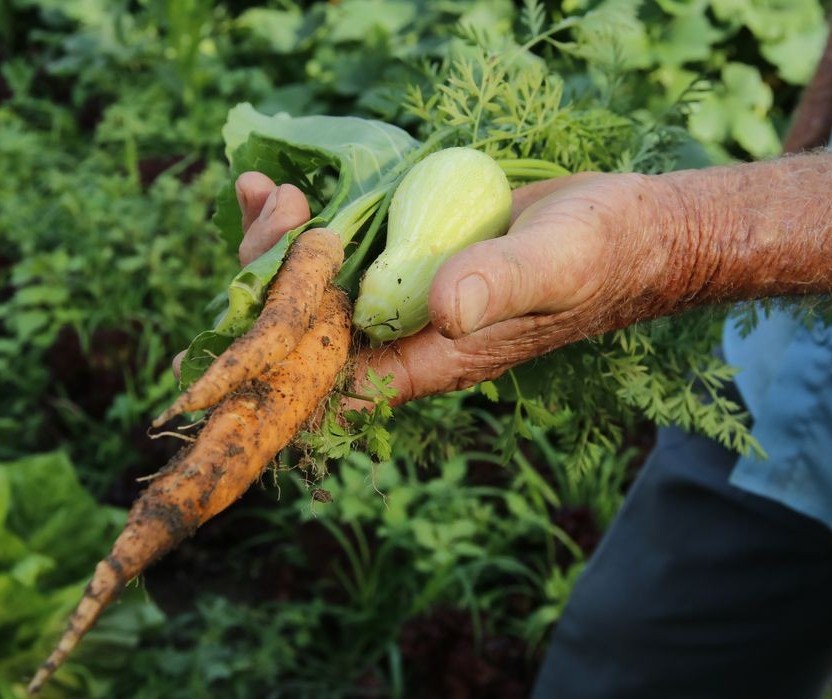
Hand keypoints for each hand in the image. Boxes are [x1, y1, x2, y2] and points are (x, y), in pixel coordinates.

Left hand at [234, 169, 685, 405]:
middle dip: (270, 275)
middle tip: (279, 207)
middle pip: (307, 329)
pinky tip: (280, 186)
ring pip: (312, 287)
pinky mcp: (405, 255)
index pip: (334, 380)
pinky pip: (338, 249)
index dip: (285, 345)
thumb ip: (505, 285)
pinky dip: (302, 222)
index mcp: (434, 359)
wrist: (624, 228)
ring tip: (267, 189)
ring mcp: (401, 294)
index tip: (274, 280)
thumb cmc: (601, 251)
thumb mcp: (560, 263)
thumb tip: (445, 309)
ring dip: (275, 243)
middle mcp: (405, 335)